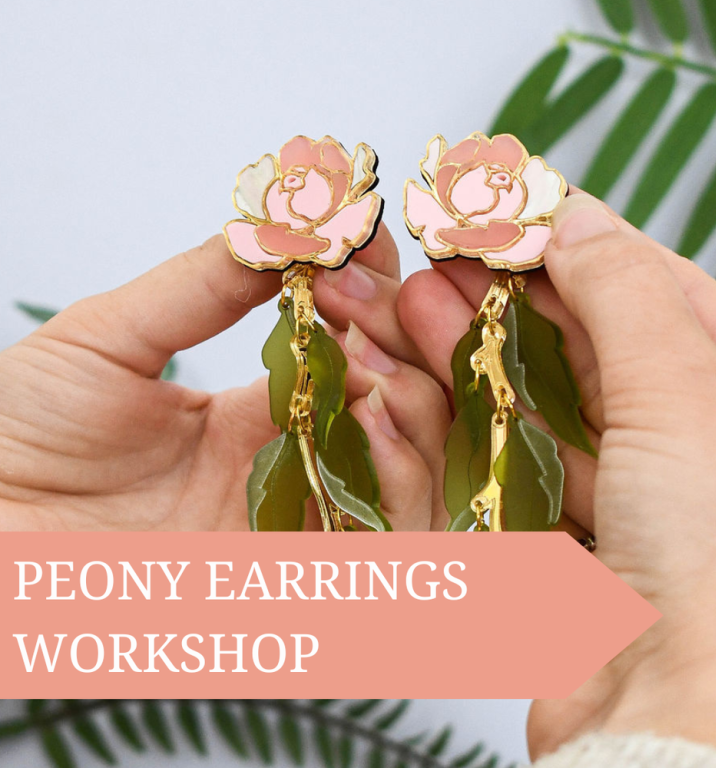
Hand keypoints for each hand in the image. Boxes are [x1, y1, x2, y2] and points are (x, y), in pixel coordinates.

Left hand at [0, 225, 448, 531]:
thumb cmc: (24, 434)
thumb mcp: (109, 336)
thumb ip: (200, 285)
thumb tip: (285, 225)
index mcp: (265, 404)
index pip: (360, 344)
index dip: (377, 291)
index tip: (366, 240)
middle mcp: (300, 458)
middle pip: (411, 400)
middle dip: (411, 341)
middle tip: (376, 296)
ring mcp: (305, 513)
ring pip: (420, 465)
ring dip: (419, 404)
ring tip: (372, 360)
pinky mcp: (298, 572)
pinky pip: (389, 532)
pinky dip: (404, 475)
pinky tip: (373, 422)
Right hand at [398, 193, 715, 762]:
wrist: (669, 719)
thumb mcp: (685, 395)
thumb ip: (622, 295)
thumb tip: (569, 218)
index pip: (653, 290)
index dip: (575, 242)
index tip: (504, 204)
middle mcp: (687, 446)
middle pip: (580, 345)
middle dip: (502, 297)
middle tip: (438, 254)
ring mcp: (619, 495)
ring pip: (530, 402)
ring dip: (464, 354)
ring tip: (405, 304)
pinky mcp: (558, 539)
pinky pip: (502, 462)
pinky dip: (453, 424)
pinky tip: (406, 385)